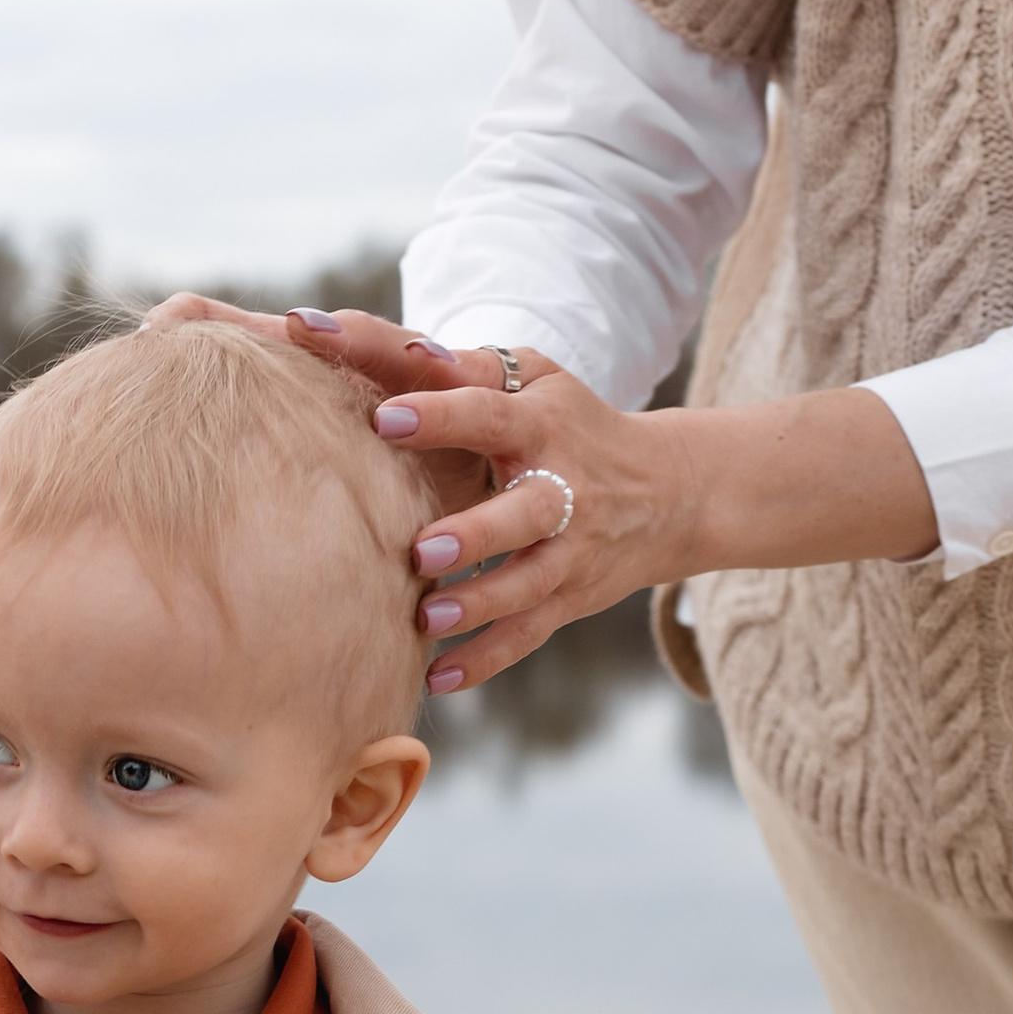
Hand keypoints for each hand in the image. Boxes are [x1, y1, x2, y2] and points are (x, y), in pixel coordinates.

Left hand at [145, 299, 937, 688]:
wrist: (671, 491)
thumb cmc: (565, 420)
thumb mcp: (531, 379)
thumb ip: (454, 368)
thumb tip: (342, 335)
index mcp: (541, 417)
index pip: (484, 407)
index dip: (438, 412)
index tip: (383, 413)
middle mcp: (561, 482)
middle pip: (523, 509)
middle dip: (477, 529)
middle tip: (422, 548)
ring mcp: (568, 547)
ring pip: (527, 582)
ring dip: (479, 603)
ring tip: (427, 618)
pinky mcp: (569, 597)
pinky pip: (529, 635)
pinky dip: (485, 660)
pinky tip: (437, 678)